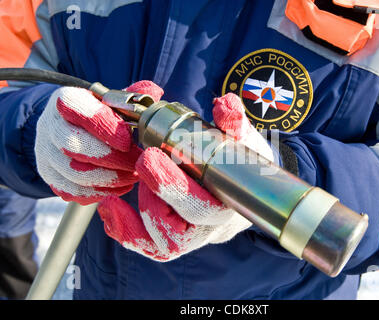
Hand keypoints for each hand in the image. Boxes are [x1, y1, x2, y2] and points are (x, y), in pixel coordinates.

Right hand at [35, 81, 162, 204]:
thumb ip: (133, 96)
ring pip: (74, 173)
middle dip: (112, 159)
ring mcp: (46, 153)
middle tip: (137, 164)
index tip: (127, 141)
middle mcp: (49, 125)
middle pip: (73, 146)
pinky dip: (100, 192)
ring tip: (134, 176)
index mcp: (66, 100)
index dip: (104, 127)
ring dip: (110, 179)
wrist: (71, 128)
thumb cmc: (100, 113)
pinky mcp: (50, 177)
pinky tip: (121, 187)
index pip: (78, 110)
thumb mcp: (114, 100)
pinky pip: (73, 192)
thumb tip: (153, 92)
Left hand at [98, 93, 274, 260]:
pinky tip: (109, 207)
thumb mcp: (242, 141)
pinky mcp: (172, 240)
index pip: (204, 208)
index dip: (175, 187)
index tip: (153, 154)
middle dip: (155, 196)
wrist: (239, 189)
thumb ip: (234, 123)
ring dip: (139, 215)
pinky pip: (148, 246)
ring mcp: (190, 238)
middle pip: (179, 231)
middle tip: (142, 161)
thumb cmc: (238, 163)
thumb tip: (226, 106)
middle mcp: (208, 229)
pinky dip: (125, 230)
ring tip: (131, 180)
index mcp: (228, 206)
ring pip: (162, 244)